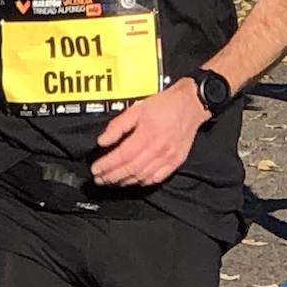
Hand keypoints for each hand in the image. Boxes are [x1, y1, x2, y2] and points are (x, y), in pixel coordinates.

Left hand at [91, 78, 207, 185]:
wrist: (191, 104)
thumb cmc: (165, 104)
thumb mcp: (137, 108)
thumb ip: (118, 125)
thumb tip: (103, 140)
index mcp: (147, 134)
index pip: (122, 155)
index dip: (107, 164)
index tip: (96, 168)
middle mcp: (158, 148)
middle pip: (130, 169)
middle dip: (112, 177)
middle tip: (99, 179)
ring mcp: (168, 157)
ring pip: (142, 176)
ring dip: (125, 181)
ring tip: (112, 181)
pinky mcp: (176, 161)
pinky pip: (157, 178)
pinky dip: (143, 182)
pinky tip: (133, 181)